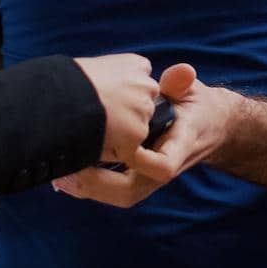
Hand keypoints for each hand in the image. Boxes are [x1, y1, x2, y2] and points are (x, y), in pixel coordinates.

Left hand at [54, 63, 237, 207]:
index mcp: (178, 147)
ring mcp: (149, 177)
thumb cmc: (194, 106)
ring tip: (60, 173)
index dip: (137, 164)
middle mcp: (163, 169)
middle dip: (96, 182)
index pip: (163, 167)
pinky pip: (113, 190)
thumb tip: (183, 72)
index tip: (112, 148)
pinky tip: (67, 175)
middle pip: (130, 190)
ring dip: (87, 188)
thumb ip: (180, 84)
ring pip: (118, 195)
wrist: (206, 127)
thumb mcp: (190, 91)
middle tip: (68, 168)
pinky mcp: (137, 177)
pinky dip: (89, 186)